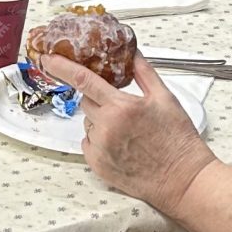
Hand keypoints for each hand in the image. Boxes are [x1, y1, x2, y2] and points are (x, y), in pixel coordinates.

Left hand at [48, 52, 215, 213]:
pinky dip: (98, 140)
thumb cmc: (177, 140)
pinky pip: (87, 142)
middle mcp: (106, 127)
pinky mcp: (97, 165)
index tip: (48, 59)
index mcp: (121, 107)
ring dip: (100, 121)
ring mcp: (100, 148)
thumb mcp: (165, 98)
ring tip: (128, 132)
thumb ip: (143, 72)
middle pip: (86, 101)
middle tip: (124, 109)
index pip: (83, 80)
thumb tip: (131, 53)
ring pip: (88, 122)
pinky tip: (120, 145)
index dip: (62, 67)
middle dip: (100, 100)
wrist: (183, 178)